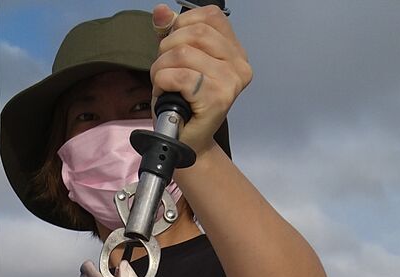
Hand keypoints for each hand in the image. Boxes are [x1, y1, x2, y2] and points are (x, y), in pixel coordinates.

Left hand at [151, 3, 251, 157]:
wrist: (187, 141)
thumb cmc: (183, 102)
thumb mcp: (177, 60)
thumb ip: (171, 32)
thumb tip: (161, 11)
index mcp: (235, 51)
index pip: (210, 16)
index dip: (182, 24)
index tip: (174, 46)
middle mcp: (239, 65)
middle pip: (195, 33)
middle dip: (167, 47)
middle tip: (164, 68)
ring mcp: (230, 82)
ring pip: (183, 53)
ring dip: (161, 67)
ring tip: (164, 83)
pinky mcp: (218, 99)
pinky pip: (180, 76)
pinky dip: (163, 82)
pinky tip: (166, 93)